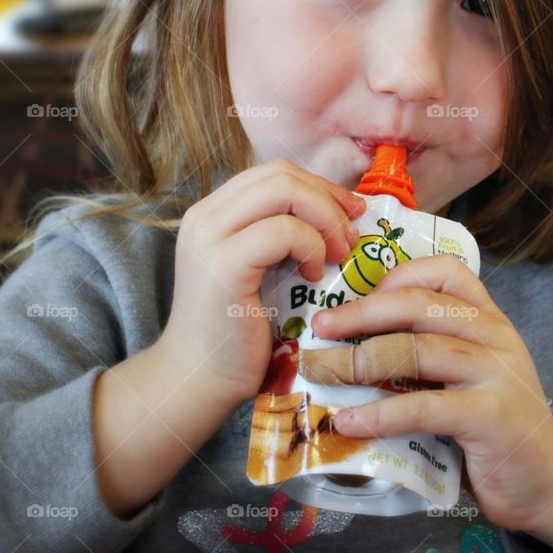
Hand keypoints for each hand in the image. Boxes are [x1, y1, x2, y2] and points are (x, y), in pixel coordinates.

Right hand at [158, 159, 366, 404]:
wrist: (200, 380)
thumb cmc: (239, 331)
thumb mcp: (263, 267)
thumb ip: (283, 233)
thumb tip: (340, 209)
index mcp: (214, 212)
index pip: (275, 172)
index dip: (319, 186)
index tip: (350, 212)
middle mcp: (206, 215)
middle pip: (281, 174)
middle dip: (327, 197)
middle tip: (351, 233)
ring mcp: (210, 236)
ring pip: (284, 191)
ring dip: (324, 219)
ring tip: (338, 254)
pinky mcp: (224, 264)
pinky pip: (283, 231)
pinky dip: (311, 246)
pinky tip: (314, 275)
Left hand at [307, 254, 552, 552]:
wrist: (547, 482)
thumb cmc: (491, 427)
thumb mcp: (465, 377)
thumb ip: (428, 356)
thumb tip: (349, 348)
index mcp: (487, 318)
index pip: (445, 271)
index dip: (396, 276)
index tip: (356, 296)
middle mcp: (494, 335)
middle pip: (419, 306)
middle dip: (361, 314)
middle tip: (319, 327)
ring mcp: (496, 373)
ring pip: (417, 350)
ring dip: (359, 362)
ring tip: (321, 375)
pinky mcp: (491, 416)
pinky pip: (425, 406)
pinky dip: (380, 413)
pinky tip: (348, 422)